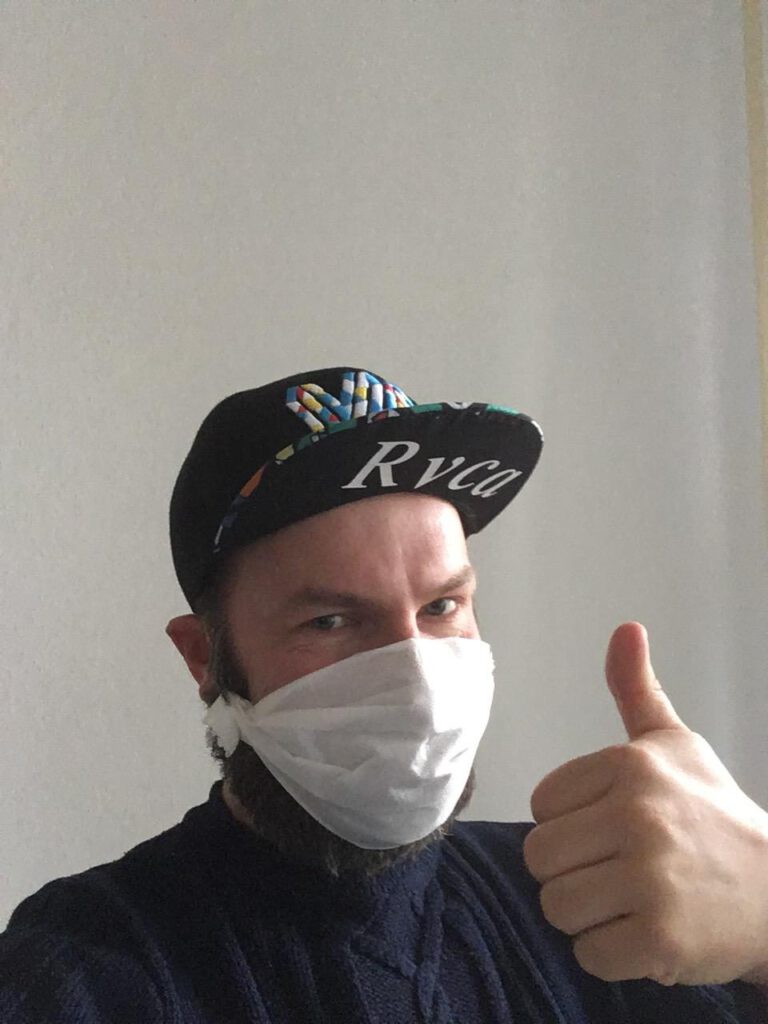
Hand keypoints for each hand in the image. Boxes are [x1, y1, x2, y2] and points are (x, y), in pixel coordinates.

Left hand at [522, 621, 767, 986]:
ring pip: (556, 906)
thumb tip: (626, 628)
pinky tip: (645, 932)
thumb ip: (637, 689)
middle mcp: (639, 815)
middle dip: (571, 872)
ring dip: (587, 915)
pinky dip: (611, 953)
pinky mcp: (661, 938)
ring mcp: (651, 878)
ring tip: (630, 900)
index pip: (542, 804)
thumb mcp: (675, 744)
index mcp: (632, 765)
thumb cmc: (712, 813)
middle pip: (540, 857)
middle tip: (617, 871)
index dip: (570, 823)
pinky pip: (589, 954)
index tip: (610, 828)